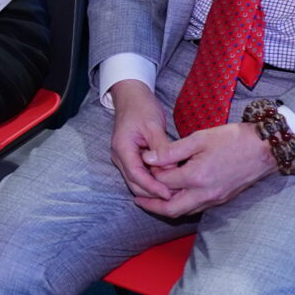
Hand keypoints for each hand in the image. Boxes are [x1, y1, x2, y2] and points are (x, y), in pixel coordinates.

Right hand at [109, 80, 179, 214]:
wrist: (131, 96)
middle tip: (175, 197)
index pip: (135, 175)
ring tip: (174, 192)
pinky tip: (168, 182)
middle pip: (135, 183)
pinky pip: (141, 174)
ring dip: (153, 188)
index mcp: (122, 148)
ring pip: (137, 181)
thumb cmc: (141, 107)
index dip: (152, 187)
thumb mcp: (153, 125)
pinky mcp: (131, 158)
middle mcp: (120, 156)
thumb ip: (161, 147)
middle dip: (153, 192)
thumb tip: (171, 167)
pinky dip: (153, 180)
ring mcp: (124, 158)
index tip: (168, 194)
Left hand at [149, 119, 278, 217]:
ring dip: (167, 208)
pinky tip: (177, 196)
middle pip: (171, 209)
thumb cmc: (233, 139)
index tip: (145, 166)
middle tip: (138, 200)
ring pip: (184, 212)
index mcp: (196, 177)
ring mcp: (215, 199)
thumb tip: (148, 158)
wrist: (265, 149)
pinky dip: (183, 205)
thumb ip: (171, 151)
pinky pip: (197, 208)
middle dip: (152, 206)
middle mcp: (205, 193)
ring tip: (153, 200)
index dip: (152, 175)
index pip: (164, 182)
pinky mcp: (222, 200)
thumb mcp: (199, 138)